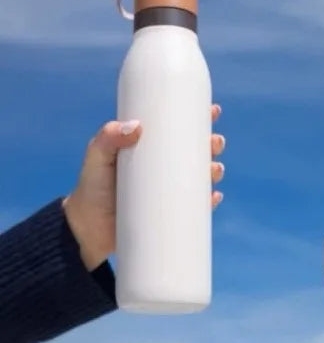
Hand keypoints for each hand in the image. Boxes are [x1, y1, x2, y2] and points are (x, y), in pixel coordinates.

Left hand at [62, 105, 225, 270]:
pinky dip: (209, 201)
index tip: (213, 111)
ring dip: (214, 171)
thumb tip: (137, 126)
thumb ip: (108, 138)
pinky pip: (198, 207)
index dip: (198, 119)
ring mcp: (169, 192)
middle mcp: (163, 169)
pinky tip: (214, 197)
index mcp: (149, 149)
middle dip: (212, 145)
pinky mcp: (172, 215)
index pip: (178, 129)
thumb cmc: (92, 189)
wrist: (89, 230)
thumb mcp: (96, 158)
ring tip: (214, 170)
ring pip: (201, 177)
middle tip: (214, 143)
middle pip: (196, 152)